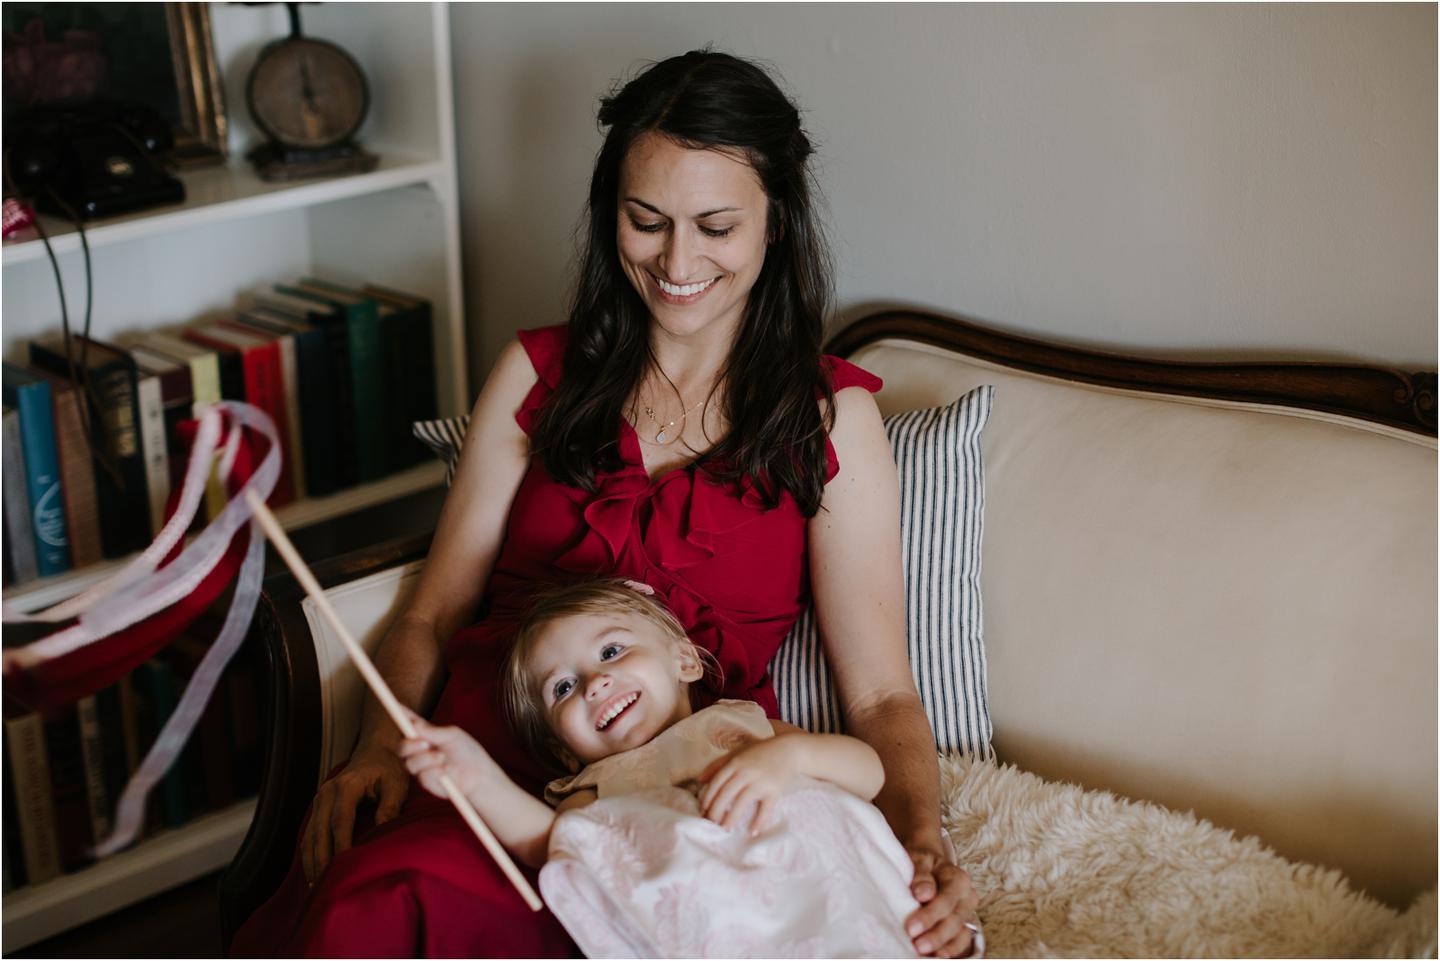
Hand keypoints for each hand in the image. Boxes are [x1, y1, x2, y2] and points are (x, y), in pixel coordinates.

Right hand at [301, 742, 408, 884]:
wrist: (376, 750)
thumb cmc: (389, 768)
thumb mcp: (396, 783)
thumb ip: (390, 806)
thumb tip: (382, 833)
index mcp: (345, 786)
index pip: (340, 822)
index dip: (340, 846)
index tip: (344, 869)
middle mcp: (326, 793)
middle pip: (319, 832)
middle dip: (321, 861)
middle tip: (325, 887)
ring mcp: (319, 799)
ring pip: (310, 836)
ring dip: (311, 861)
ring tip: (316, 887)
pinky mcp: (319, 807)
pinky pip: (310, 834)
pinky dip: (310, 854)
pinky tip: (314, 873)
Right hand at [396, 714, 500, 801]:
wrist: (478, 776)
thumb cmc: (467, 752)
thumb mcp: (452, 736)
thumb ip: (433, 732)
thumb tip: (414, 724)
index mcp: (426, 734)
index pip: (409, 723)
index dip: (400, 714)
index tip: (395, 706)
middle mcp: (420, 750)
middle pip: (401, 747)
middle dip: (410, 744)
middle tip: (425, 743)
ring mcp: (421, 766)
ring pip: (409, 763)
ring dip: (426, 759)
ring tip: (443, 757)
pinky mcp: (425, 781)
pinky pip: (422, 775)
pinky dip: (436, 771)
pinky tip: (447, 771)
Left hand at [696, 734, 797, 834]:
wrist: (788, 750)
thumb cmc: (759, 752)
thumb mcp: (737, 753)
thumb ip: (718, 765)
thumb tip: (699, 780)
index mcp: (735, 762)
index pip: (717, 782)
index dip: (708, 798)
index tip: (702, 811)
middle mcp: (746, 772)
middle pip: (726, 793)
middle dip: (716, 810)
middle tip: (710, 824)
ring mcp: (761, 782)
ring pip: (742, 802)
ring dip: (732, 817)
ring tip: (725, 829)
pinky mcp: (775, 790)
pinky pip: (765, 809)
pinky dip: (759, 821)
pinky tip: (753, 832)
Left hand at [904, 845, 980, 957]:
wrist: (928, 862)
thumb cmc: (922, 862)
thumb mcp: (918, 859)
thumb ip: (920, 875)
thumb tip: (923, 893)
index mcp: (958, 878)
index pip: (946, 899)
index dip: (929, 915)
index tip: (911, 928)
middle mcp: (967, 896)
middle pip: (954, 920)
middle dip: (936, 935)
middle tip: (916, 946)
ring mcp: (967, 913)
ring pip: (960, 933)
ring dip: (942, 946)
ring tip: (924, 954)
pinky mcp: (963, 926)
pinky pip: (961, 942)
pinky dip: (950, 950)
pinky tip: (935, 956)